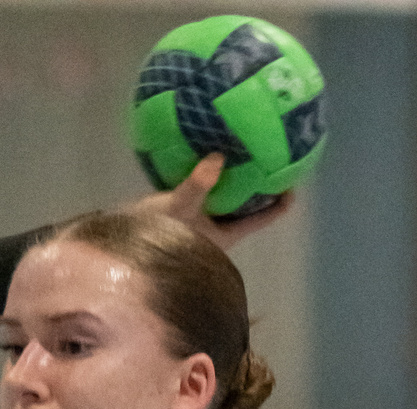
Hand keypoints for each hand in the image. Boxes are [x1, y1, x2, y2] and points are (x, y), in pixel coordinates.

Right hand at [130, 153, 293, 251]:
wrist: (123, 252)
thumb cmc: (154, 237)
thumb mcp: (176, 208)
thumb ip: (198, 185)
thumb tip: (218, 158)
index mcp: (226, 235)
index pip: (260, 219)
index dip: (279, 204)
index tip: (293, 184)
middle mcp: (219, 232)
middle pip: (248, 207)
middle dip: (260, 185)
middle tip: (271, 154)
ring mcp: (204, 225)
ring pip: (229, 199)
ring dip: (237, 178)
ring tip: (246, 148)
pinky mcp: (188, 216)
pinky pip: (209, 192)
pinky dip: (214, 175)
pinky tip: (211, 153)